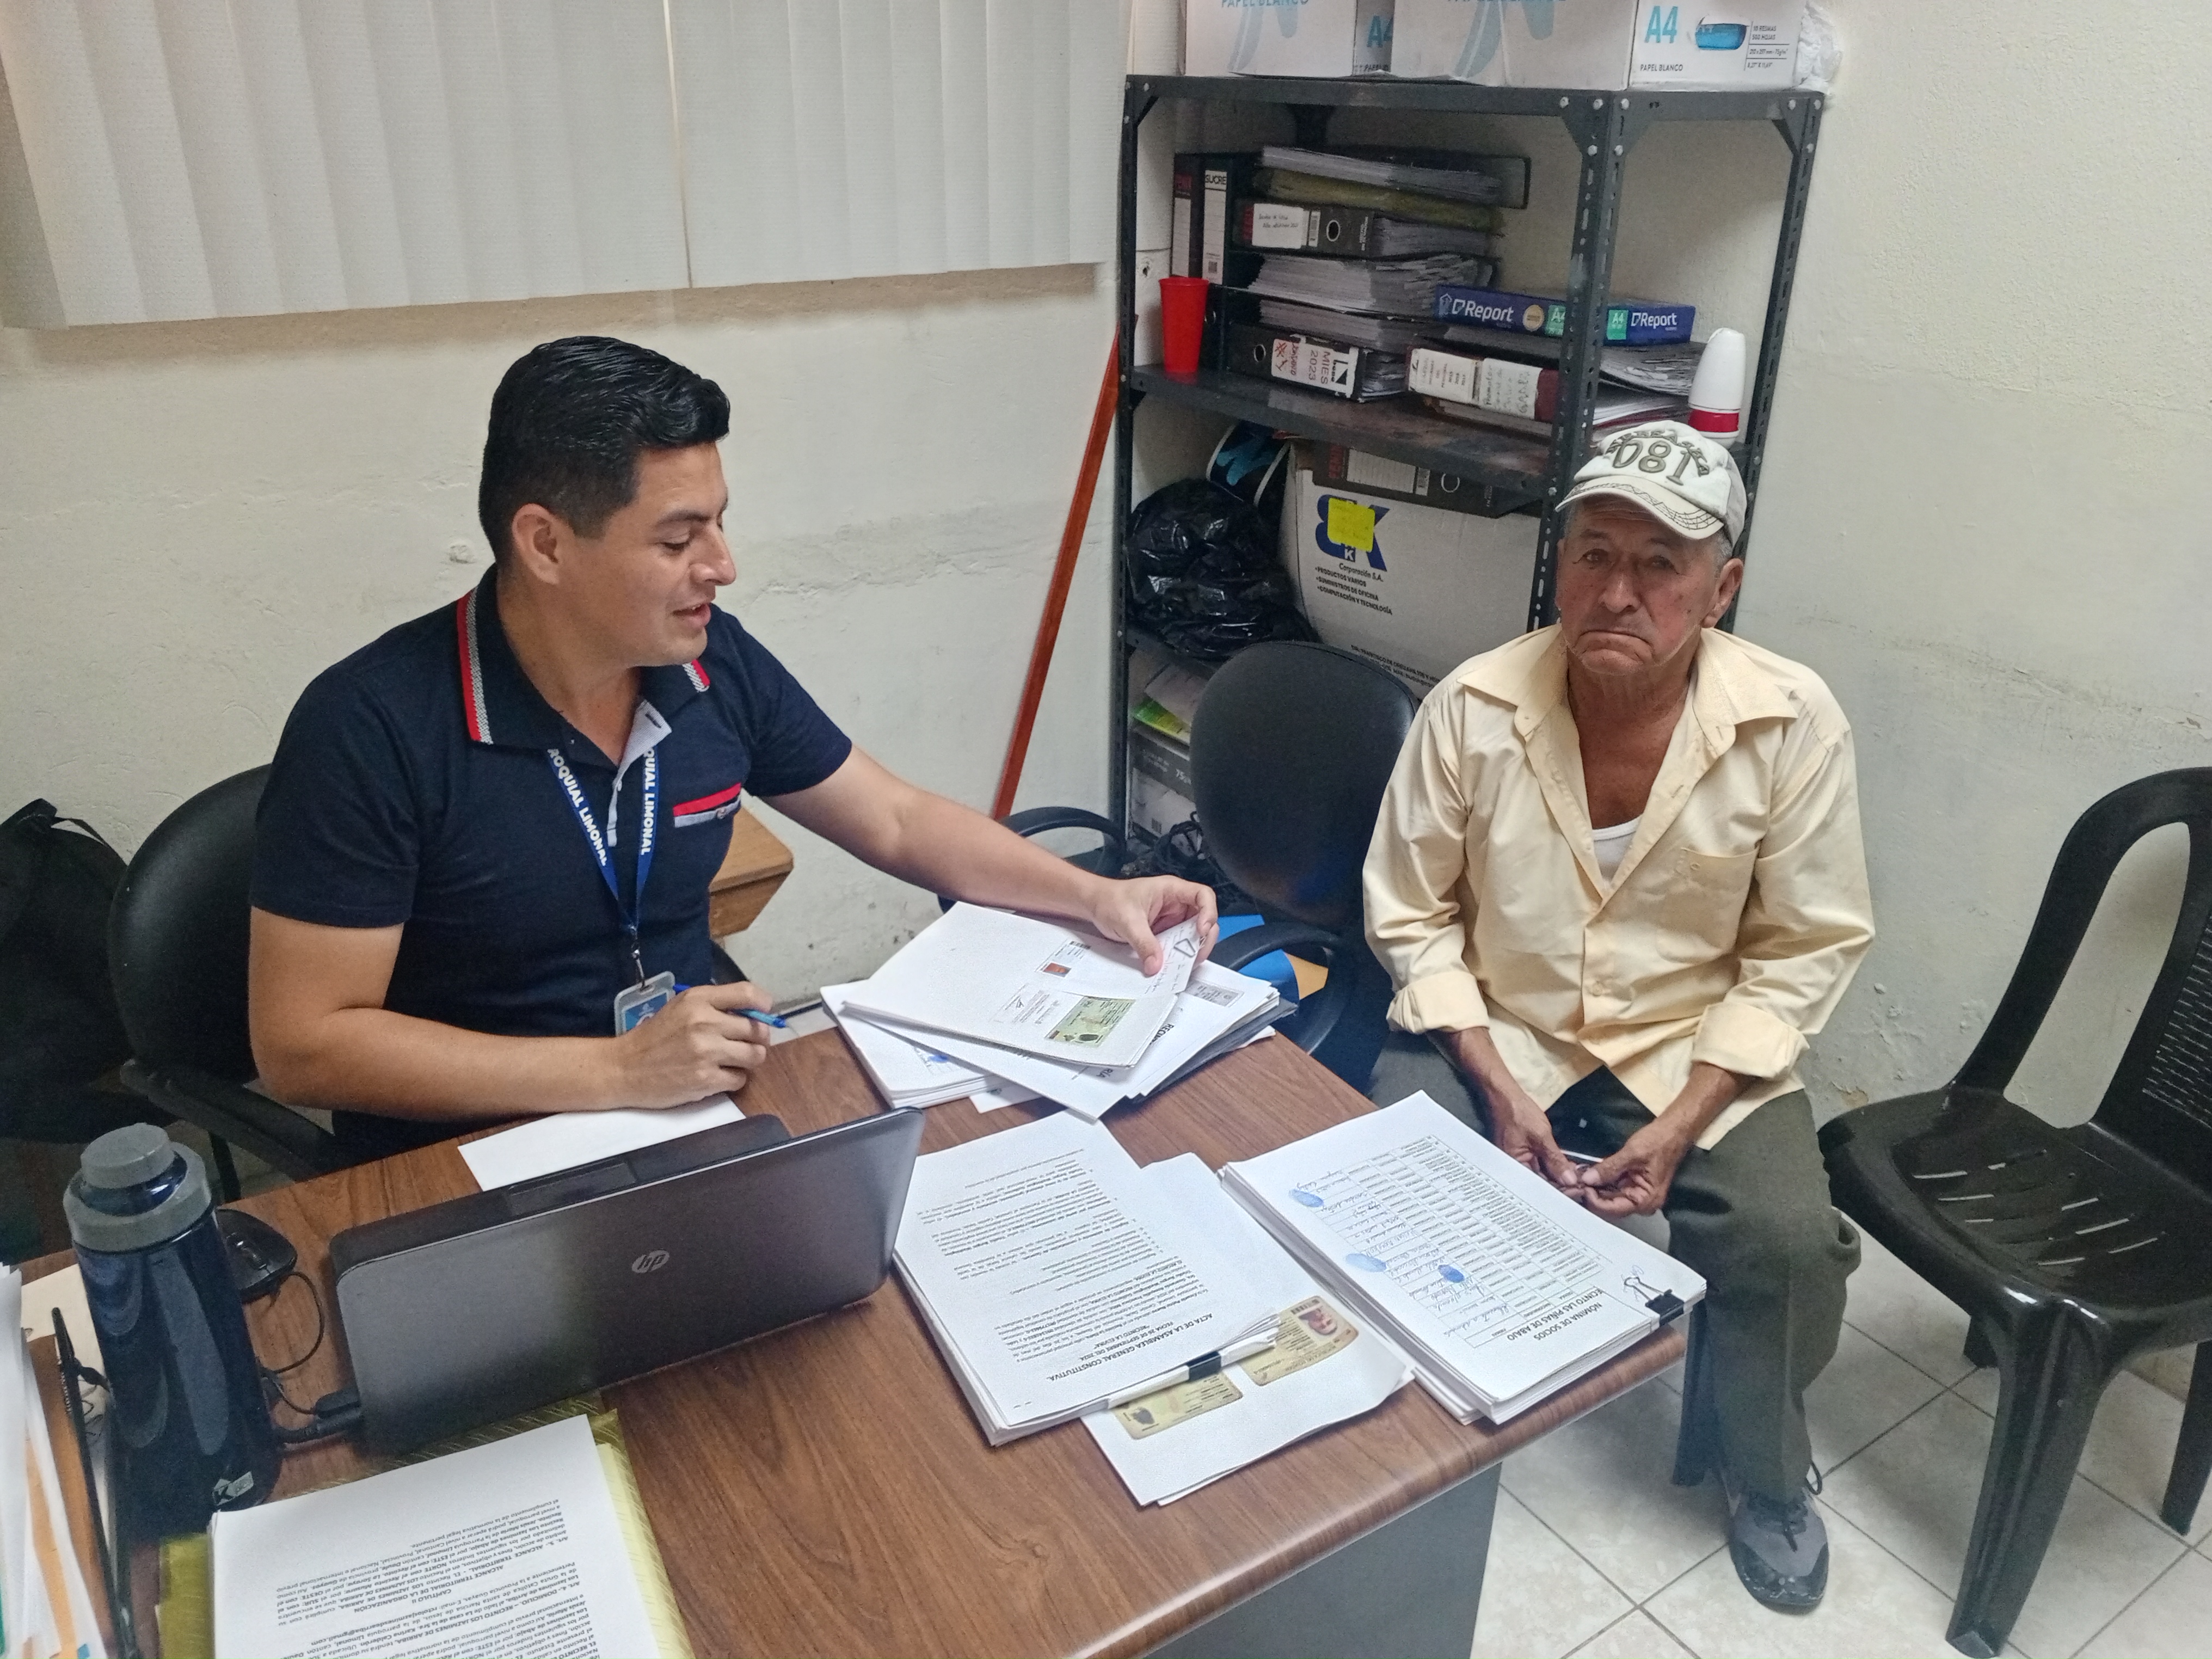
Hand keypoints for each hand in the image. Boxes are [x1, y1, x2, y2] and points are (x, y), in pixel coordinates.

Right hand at [607, 981, 773, 1106]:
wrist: (624, 1068)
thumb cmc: (655, 1037)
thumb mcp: (681, 1008)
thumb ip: (714, 1006)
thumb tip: (755, 1014)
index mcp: (698, 1000)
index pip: (748, 994)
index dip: (763, 1005)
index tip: (763, 1013)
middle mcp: (705, 1023)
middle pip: (757, 1030)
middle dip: (756, 1039)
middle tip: (744, 1044)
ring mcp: (707, 1053)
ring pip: (755, 1056)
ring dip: (748, 1060)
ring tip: (731, 1061)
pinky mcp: (705, 1080)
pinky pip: (740, 1079)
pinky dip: (733, 1079)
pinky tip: (717, 1076)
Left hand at [1087, 875, 1218, 976]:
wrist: (1095, 906)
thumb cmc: (1110, 900)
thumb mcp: (1127, 921)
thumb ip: (1143, 943)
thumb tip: (1156, 965)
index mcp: (1171, 890)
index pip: (1203, 895)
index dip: (1209, 912)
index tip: (1201, 930)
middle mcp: (1176, 904)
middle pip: (1204, 919)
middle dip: (1203, 938)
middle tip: (1195, 956)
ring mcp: (1172, 919)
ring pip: (1193, 935)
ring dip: (1192, 950)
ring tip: (1185, 965)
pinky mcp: (1165, 933)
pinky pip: (1178, 945)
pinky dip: (1179, 956)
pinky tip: (1173, 965)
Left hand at [1576, 1120, 1691, 1216]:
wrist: (1674, 1131)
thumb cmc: (1658, 1142)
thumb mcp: (1632, 1153)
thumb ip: (1609, 1168)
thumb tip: (1587, 1179)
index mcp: (1646, 1200)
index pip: (1613, 1209)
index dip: (1593, 1200)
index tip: (1579, 1185)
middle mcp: (1642, 1203)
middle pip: (1609, 1206)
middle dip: (1591, 1194)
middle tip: (1574, 1180)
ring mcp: (1637, 1194)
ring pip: (1609, 1197)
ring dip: (1594, 1188)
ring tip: (1579, 1176)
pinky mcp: (1633, 1184)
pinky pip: (1613, 1187)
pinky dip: (1602, 1181)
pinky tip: (1589, 1173)